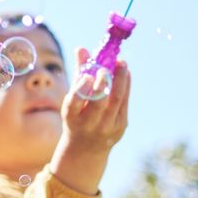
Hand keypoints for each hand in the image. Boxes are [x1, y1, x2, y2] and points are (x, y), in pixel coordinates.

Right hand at [48, 47, 130, 194]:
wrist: (86, 148)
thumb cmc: (77, 116)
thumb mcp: (72, 100)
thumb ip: (78, 74)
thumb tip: (82, 48)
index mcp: (72, 117)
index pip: (74, 103)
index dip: (81, 90)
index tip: (87, 76)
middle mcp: (89, 124)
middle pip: (98, 104)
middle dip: (103, 85)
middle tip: (106, 68)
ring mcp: (106, 127)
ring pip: (115, 101)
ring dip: (120, 81)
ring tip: (122, 63)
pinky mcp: (120, 127)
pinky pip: (124, 103)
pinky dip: (125, 86)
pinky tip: (126, 72)